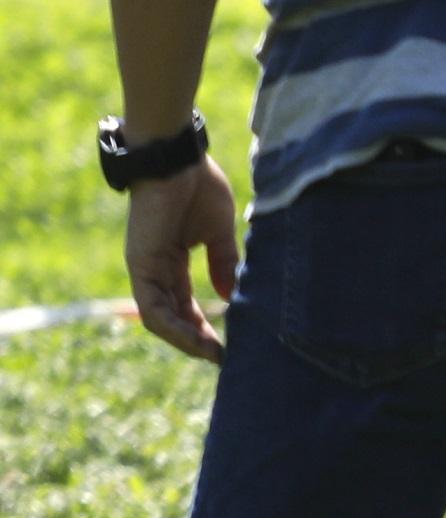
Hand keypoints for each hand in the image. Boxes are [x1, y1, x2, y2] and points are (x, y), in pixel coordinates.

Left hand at [123, 157, 237, 363]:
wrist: (176, 159)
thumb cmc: (198, 187)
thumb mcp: (218, 232)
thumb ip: (222, 263)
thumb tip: (230, 295)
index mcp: (171, 261)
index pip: (184, 303)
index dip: (204, 325)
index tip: (227, 343)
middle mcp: (154, 270)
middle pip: (171, 317)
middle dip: (196, 340)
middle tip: (222, 358)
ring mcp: (145, 269)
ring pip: (159, 320)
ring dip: (185, 340)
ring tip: (211, 354)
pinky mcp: (142, 265)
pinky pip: (153, 308)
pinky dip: (174, 327)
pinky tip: (196, 339)